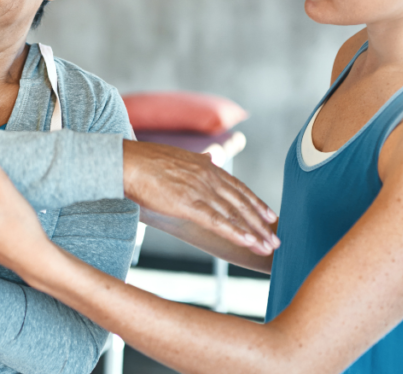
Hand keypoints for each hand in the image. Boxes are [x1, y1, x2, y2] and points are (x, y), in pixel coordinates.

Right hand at [122, 140, 278, 255]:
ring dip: (254, 232)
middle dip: (260, 222)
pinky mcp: (187, 204)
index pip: (237, 187)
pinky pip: (217, 221)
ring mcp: (199, 190)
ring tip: (269, 246)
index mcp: (206, 166)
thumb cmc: (145, 161)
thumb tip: (211, 156)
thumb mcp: (178, 156)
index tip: (269, 215)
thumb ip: (197, 160)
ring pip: (234, 214)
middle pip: (241, 202)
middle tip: (276, 238)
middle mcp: (207, 176)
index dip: (255, 202)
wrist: (125, 162)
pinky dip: (236, 232)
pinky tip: (249, 241)